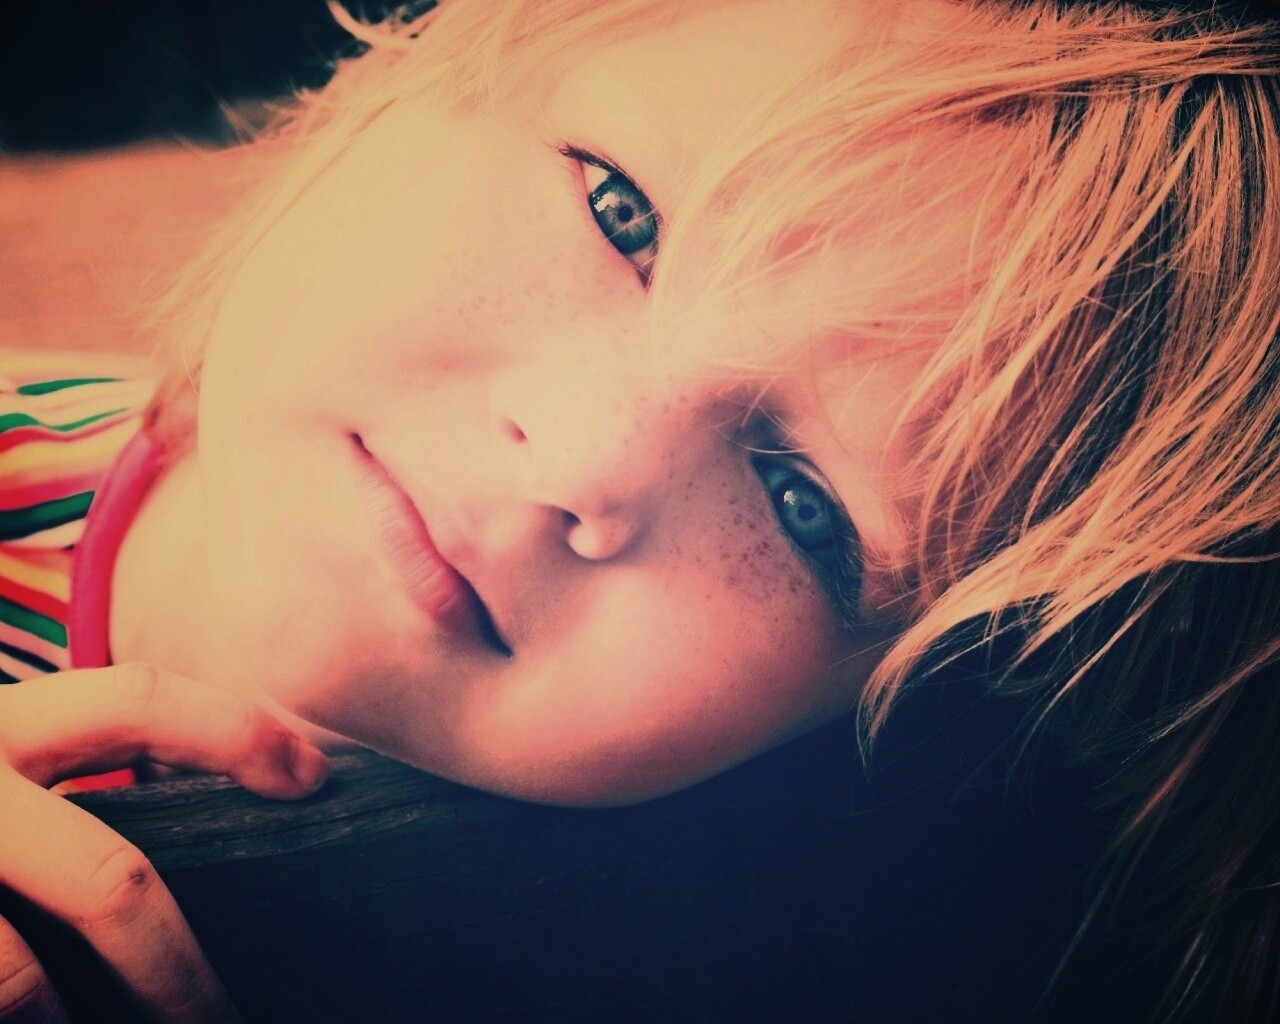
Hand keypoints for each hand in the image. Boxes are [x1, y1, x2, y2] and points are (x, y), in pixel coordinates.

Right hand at [0, 664, 330, 1022]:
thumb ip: (76, 760)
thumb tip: (251, 786)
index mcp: (2, 727)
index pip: (138, 700)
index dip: (235, 730)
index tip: (313, 777)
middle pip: (108, 880)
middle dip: (178, 968)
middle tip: (223, 1020)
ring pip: (20, 978)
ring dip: (76, 1021)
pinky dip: (25, 1016)